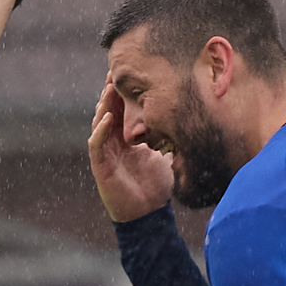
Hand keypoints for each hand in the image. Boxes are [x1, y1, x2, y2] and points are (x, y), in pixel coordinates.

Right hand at [88, 82, 174, 224]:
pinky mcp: (100, 166)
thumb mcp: (165, 156)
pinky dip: (101, 130)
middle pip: (107, 111)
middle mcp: (113, 143)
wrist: (147, 214)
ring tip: (109, 88)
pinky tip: (107, 117)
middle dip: (110, 93)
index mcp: (126, 140)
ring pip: (99, 123)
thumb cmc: (155, 187)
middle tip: (114, 72)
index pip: (121, 111)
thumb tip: (188, 124)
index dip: (122, 94)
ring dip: (104, 106)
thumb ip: (168, 140)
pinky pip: (96, 144)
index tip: (129, 75)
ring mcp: (105, 153)